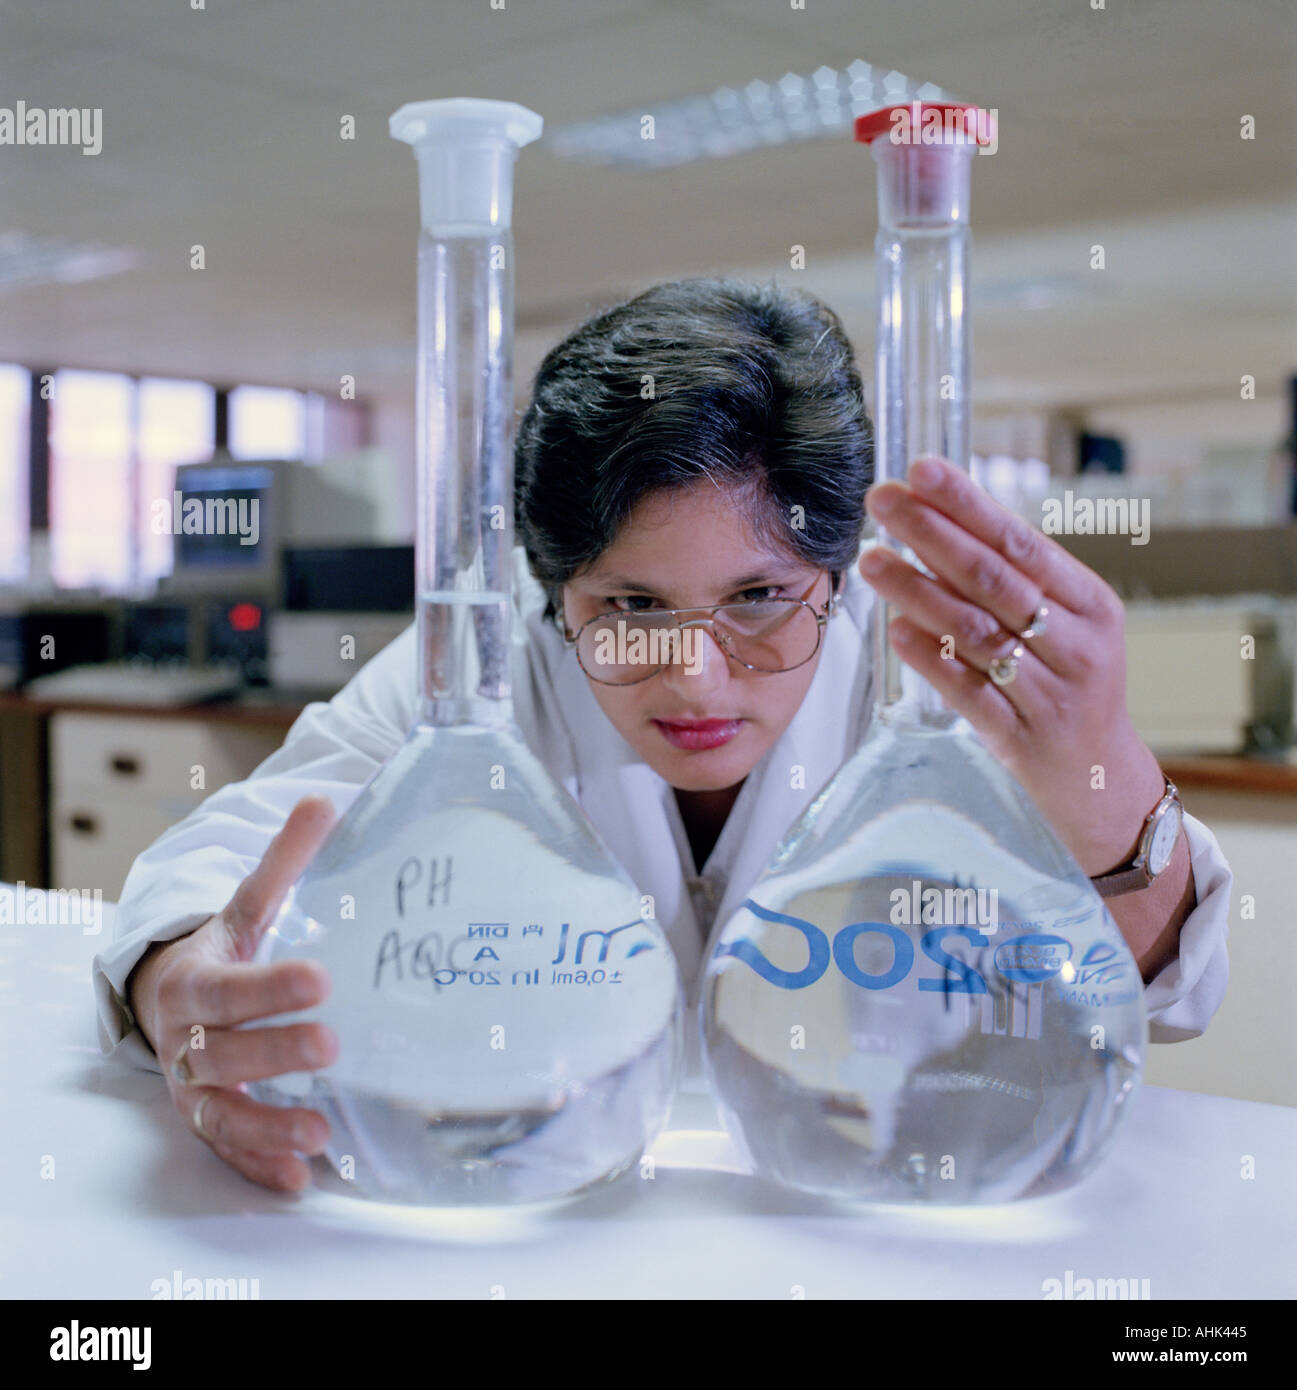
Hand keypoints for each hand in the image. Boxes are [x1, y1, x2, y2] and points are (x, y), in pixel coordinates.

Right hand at [127, 796, 339, 1191]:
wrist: (174, 994)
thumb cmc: (226, 948)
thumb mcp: (249, 905)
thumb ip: (284, 861)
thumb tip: (322, 801)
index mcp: (196, 980)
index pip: (230, 986)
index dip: (270, 987)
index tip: (320, 980)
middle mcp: (187, 1039)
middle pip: (224, 1051)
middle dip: (275, 1050)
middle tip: (331, 1045)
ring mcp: (193, 1085)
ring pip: (219, 1111)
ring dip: (267, 1124)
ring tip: (320, 1133)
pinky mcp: (207, 1118)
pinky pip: (227, 1147)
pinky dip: (258, 1163)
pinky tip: (298, 1179)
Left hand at [859, 455, 1165, 876]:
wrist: (1102, 778)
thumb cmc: (1070, 683)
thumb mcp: (1066, 625)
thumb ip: (1014, 581)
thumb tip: (936, 521)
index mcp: (1092, 604)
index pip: (1022, 542)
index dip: (968, 504)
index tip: (921, 470)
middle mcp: (1078, 646)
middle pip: (994, 579)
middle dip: (932, 534)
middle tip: (881, 500)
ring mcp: (1051, 694)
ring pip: (976, 634)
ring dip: (917, 592)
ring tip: (872, 561)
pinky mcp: (1022, 738)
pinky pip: (969, 693)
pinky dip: (932, 659)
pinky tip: (897, 629)